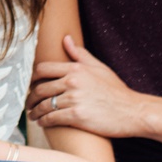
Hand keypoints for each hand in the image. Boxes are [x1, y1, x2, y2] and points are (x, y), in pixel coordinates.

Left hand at [29, 35, 152, 138]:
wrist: (133, 112)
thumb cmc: (117, 91)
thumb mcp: (99, 68)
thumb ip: (80, 54)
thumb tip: (65, 38)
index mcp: (76, 69)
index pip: (43, 69)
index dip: (32, 79)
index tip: (30, 86)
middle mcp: (73, 82)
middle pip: (40, 88)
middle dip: (31, 98)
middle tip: (28, 104)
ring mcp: (74, 99)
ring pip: (44, 105)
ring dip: (35, 112)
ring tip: (33, 116)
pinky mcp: (76, 116)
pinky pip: (52, 118)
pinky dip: (44, 121)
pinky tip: (42, 123)